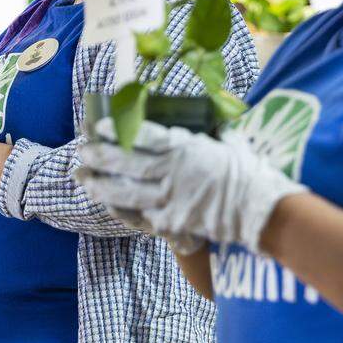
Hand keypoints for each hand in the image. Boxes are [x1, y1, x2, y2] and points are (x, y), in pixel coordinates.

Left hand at [77, 119, 306, 251]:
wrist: (259, 210)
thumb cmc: (249, 172)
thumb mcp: (231, 143)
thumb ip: (215, 133)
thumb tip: (214, 119)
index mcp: (185, 147)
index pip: (143, 136)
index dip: (118, 131)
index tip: (99, 126)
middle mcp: (172, 171)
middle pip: (127, 163)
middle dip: (101, 156)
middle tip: (83, 151)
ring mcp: (170, 198)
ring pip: (127, 192)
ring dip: (103, 186)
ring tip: (85, 181)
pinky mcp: (173, 222)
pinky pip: (142, 216)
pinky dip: (124, 211)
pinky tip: (110, 206)